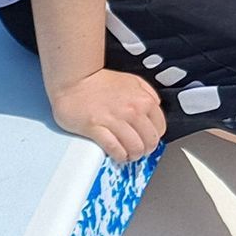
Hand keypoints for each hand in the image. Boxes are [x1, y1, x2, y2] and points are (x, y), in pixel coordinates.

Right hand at [50, 68, 164, 162]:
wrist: (75, 80)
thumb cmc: (101, 81)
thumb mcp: (133, 81)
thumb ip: (147, 93)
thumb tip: (155, 106)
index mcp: (143, 100)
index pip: (160, 128)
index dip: (155, 138)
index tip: (149, 141)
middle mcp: (132, 111)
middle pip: (149, 141)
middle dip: (146, 150)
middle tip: (140, 152)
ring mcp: (114, 120)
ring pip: (134, 147)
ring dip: (133, 156)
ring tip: (129, 156)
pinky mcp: (96, 128)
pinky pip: (114, 148)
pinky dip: (119, 155)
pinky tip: (118, 155)